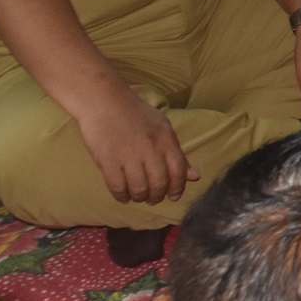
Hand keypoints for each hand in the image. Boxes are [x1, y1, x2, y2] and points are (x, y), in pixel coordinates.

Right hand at [76, 83, 195, 204]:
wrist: (105, 102)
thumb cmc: (137, 115)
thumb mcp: (163, 128)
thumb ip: (178, 154)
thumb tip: (194, 177)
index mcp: (166, 139)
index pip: (179, 171)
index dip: (178, 187)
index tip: (173, 196)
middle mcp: (150, 148)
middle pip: (159, 183)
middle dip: (157, 196)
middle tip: (153, 199)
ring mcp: (128, 155)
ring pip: (139, 189)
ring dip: (140, 197)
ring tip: (138, 196)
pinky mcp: (108, 161)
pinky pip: (117, 187)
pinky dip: (121, 196)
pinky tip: (123, 196)